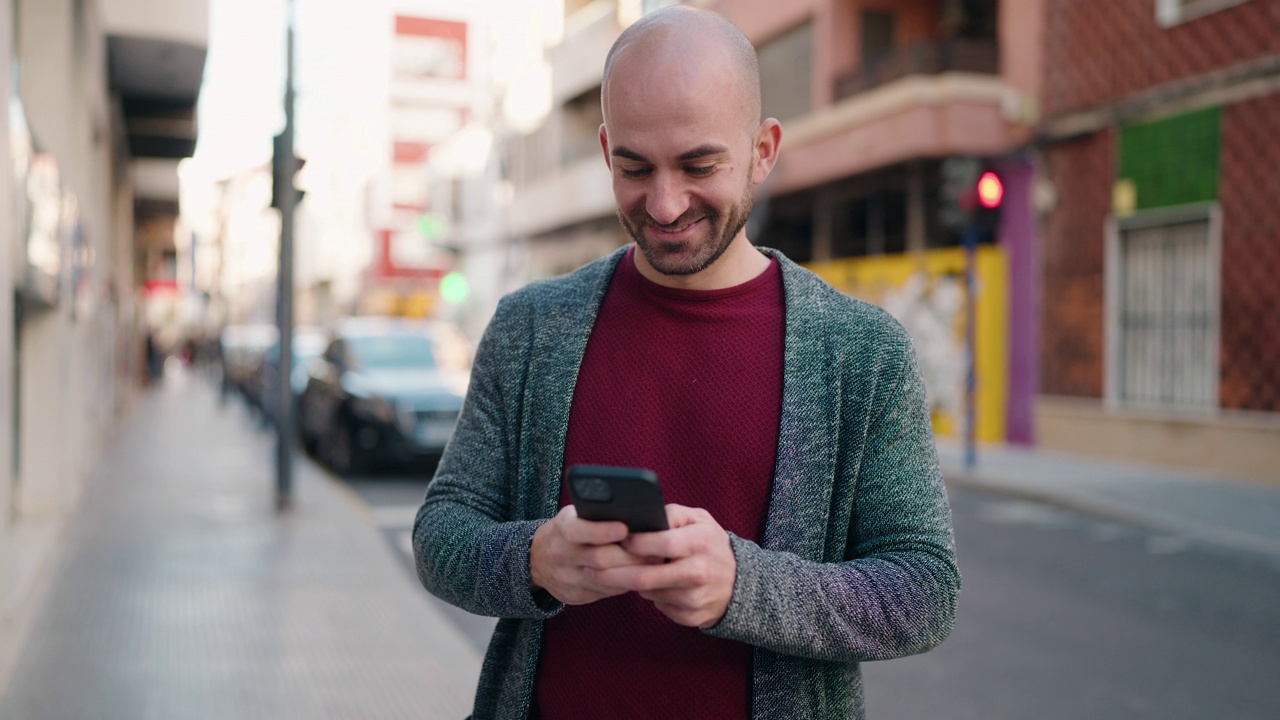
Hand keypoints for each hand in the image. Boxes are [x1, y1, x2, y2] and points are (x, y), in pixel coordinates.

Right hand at [530, 505, 648, 605]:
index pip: (579, 530)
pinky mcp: (574, 596)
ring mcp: (566, 579)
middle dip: (630, 556)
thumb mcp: (575, 516)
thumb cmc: (569, 531)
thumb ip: (597, 516)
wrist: (537, 558)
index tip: (625, 528)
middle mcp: (560, 555)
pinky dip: (624, 584)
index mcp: (561, 529)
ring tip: (654, 564)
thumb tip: (637, 518)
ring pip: (605, 580)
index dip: (602, 531)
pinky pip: (604, 593)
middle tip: (656, 551)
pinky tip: (639, 576)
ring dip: (632, 572)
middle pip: (599, 559)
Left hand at [593, 504, 736, 627]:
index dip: (635, 542)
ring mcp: (695, 598)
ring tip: (621, 573)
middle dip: (613, 574)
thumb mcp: (699, 520)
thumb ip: (672, 514)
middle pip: (646, 576)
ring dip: (631, 583)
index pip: (661, 543)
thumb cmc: (711, 545)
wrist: (740, 584)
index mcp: (700, 543)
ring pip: (648, 592)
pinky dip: (651, 596)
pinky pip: (659, 606)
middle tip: (591, 569)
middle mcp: (698, 572)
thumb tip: (643, 516)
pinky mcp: (691, 617)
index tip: (617, 539)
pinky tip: (652, 585)